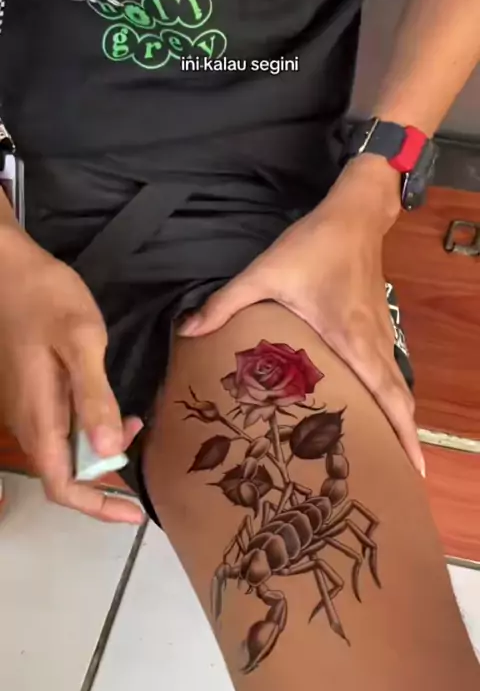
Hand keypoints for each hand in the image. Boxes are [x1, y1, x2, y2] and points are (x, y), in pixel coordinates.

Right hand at [0, 230, 143, 521]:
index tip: (134, 513)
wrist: (9, 268)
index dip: (98, 506)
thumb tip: (108, 450)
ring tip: (132, 420)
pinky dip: (91, 428)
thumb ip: (94, 397)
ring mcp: (27, 408)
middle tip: (138, 438)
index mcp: (39, 417)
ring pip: (66, 451)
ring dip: (101, 448)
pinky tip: (110, 405)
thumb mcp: (82, 342)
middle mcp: (29, 422)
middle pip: (66, 474)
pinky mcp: (31, 393)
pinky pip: (62, 427)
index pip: (62, 486)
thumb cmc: (47, 299)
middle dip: (106, 473)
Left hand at [179, 155, 424, 476]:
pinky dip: (390, 397)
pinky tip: (373, 409)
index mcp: (353, 341)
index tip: (413, 469)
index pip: (388, 396)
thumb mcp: (264, 272)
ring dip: (398, 420)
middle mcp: (374, 345)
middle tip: (401, 476)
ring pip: (397, 388)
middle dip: (405, 440)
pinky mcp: (377, 327)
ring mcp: (381, 335)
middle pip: (400, 401)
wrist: (354, 214)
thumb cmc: (314, 245)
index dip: (403, 434)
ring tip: (388, 455)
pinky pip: (390, 372)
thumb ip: (226, 304)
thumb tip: (188, 331)